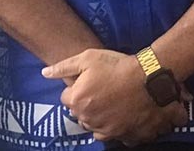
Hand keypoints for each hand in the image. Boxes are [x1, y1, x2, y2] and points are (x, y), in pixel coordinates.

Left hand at [42, 48, 188, 144]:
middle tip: (102, 90)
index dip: (77, 88)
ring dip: (98, 117)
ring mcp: (105, 129)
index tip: (90, 82)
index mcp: (77, 100)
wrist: (149, 79)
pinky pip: (112, 135)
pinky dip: (113, 128)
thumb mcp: (88, 58)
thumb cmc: (117, 66)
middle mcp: (88, 118)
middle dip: (86, 104)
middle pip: (79, 114)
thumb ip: (64, 67)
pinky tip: (121, 115)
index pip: (67, 98)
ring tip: (112, 102)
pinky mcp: (122, 135)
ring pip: (94, 126)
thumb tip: (45, 73)